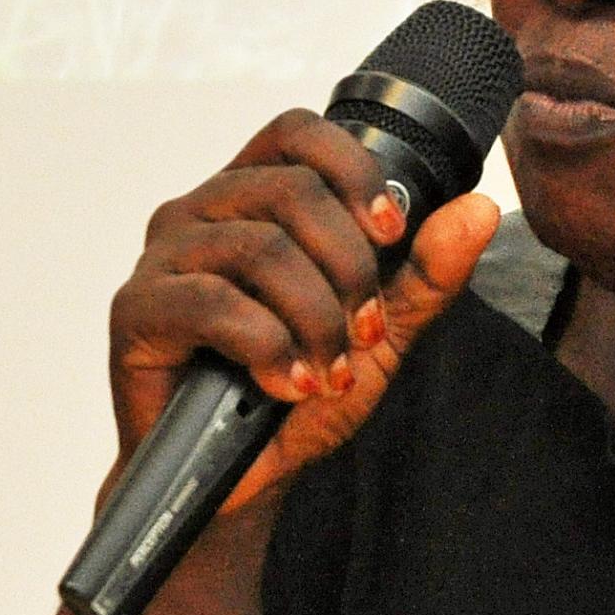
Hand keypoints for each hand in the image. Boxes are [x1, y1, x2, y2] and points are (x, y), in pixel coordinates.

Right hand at [110, 109, 499, 509]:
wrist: (238, 481)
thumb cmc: (294, 397)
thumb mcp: (380, 333)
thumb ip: (426, 272)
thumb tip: (479, 208)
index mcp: (251, 198)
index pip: (297, 132)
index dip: (353, 171)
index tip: (391, 232)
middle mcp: (200, 213)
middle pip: (292, 192)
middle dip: (349, 269)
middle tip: (365, 335)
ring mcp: (162, 257)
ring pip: (260, 248)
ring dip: (314, 319)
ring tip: (327, 371)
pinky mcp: (136, 309)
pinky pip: (212, 302)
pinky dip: (268, 348)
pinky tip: (285, 386)